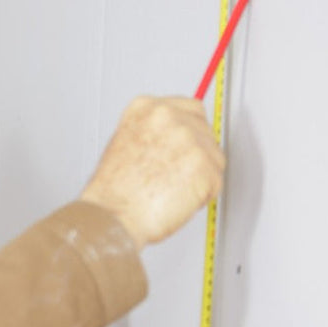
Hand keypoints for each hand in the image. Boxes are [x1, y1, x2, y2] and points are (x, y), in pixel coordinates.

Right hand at [79, 96, 224, 248]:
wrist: (112, 217)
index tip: (185, 146)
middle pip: (206, 132)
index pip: (190, 108)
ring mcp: (190, 140)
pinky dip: (201, 196)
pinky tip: (178, 199)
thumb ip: (154, 133)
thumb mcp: (124, 143)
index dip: (190, 131)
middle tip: (176, 175)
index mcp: (147, 108)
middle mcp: (169, 117)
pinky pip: (215, 183)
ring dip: (200, 176)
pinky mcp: (205, 166)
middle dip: (196, 155)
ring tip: (172, 189)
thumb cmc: (113, 191)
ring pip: (214, 158)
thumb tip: (173, 138)